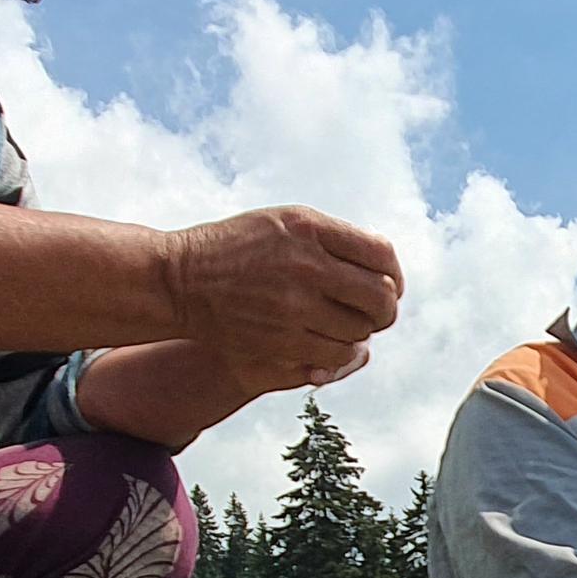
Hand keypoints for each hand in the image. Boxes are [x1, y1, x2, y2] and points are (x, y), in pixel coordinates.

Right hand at [159, 206, 403, 385]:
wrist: (182, 280)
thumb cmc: (238, 249)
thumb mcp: (284, 222)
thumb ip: (333, 238)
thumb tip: (386, 267)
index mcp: (309, 228)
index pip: (381, 253)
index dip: (394, 273)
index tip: (387, 283)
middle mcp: (305, 264)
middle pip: (380, 296)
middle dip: (385, 309)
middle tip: (375, 313)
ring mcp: (292, 305)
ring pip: (360, 331)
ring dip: (360, 332)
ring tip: (343, 325)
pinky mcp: (281, 339)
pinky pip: (335, 355)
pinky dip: (340, 353)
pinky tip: (328, 343)